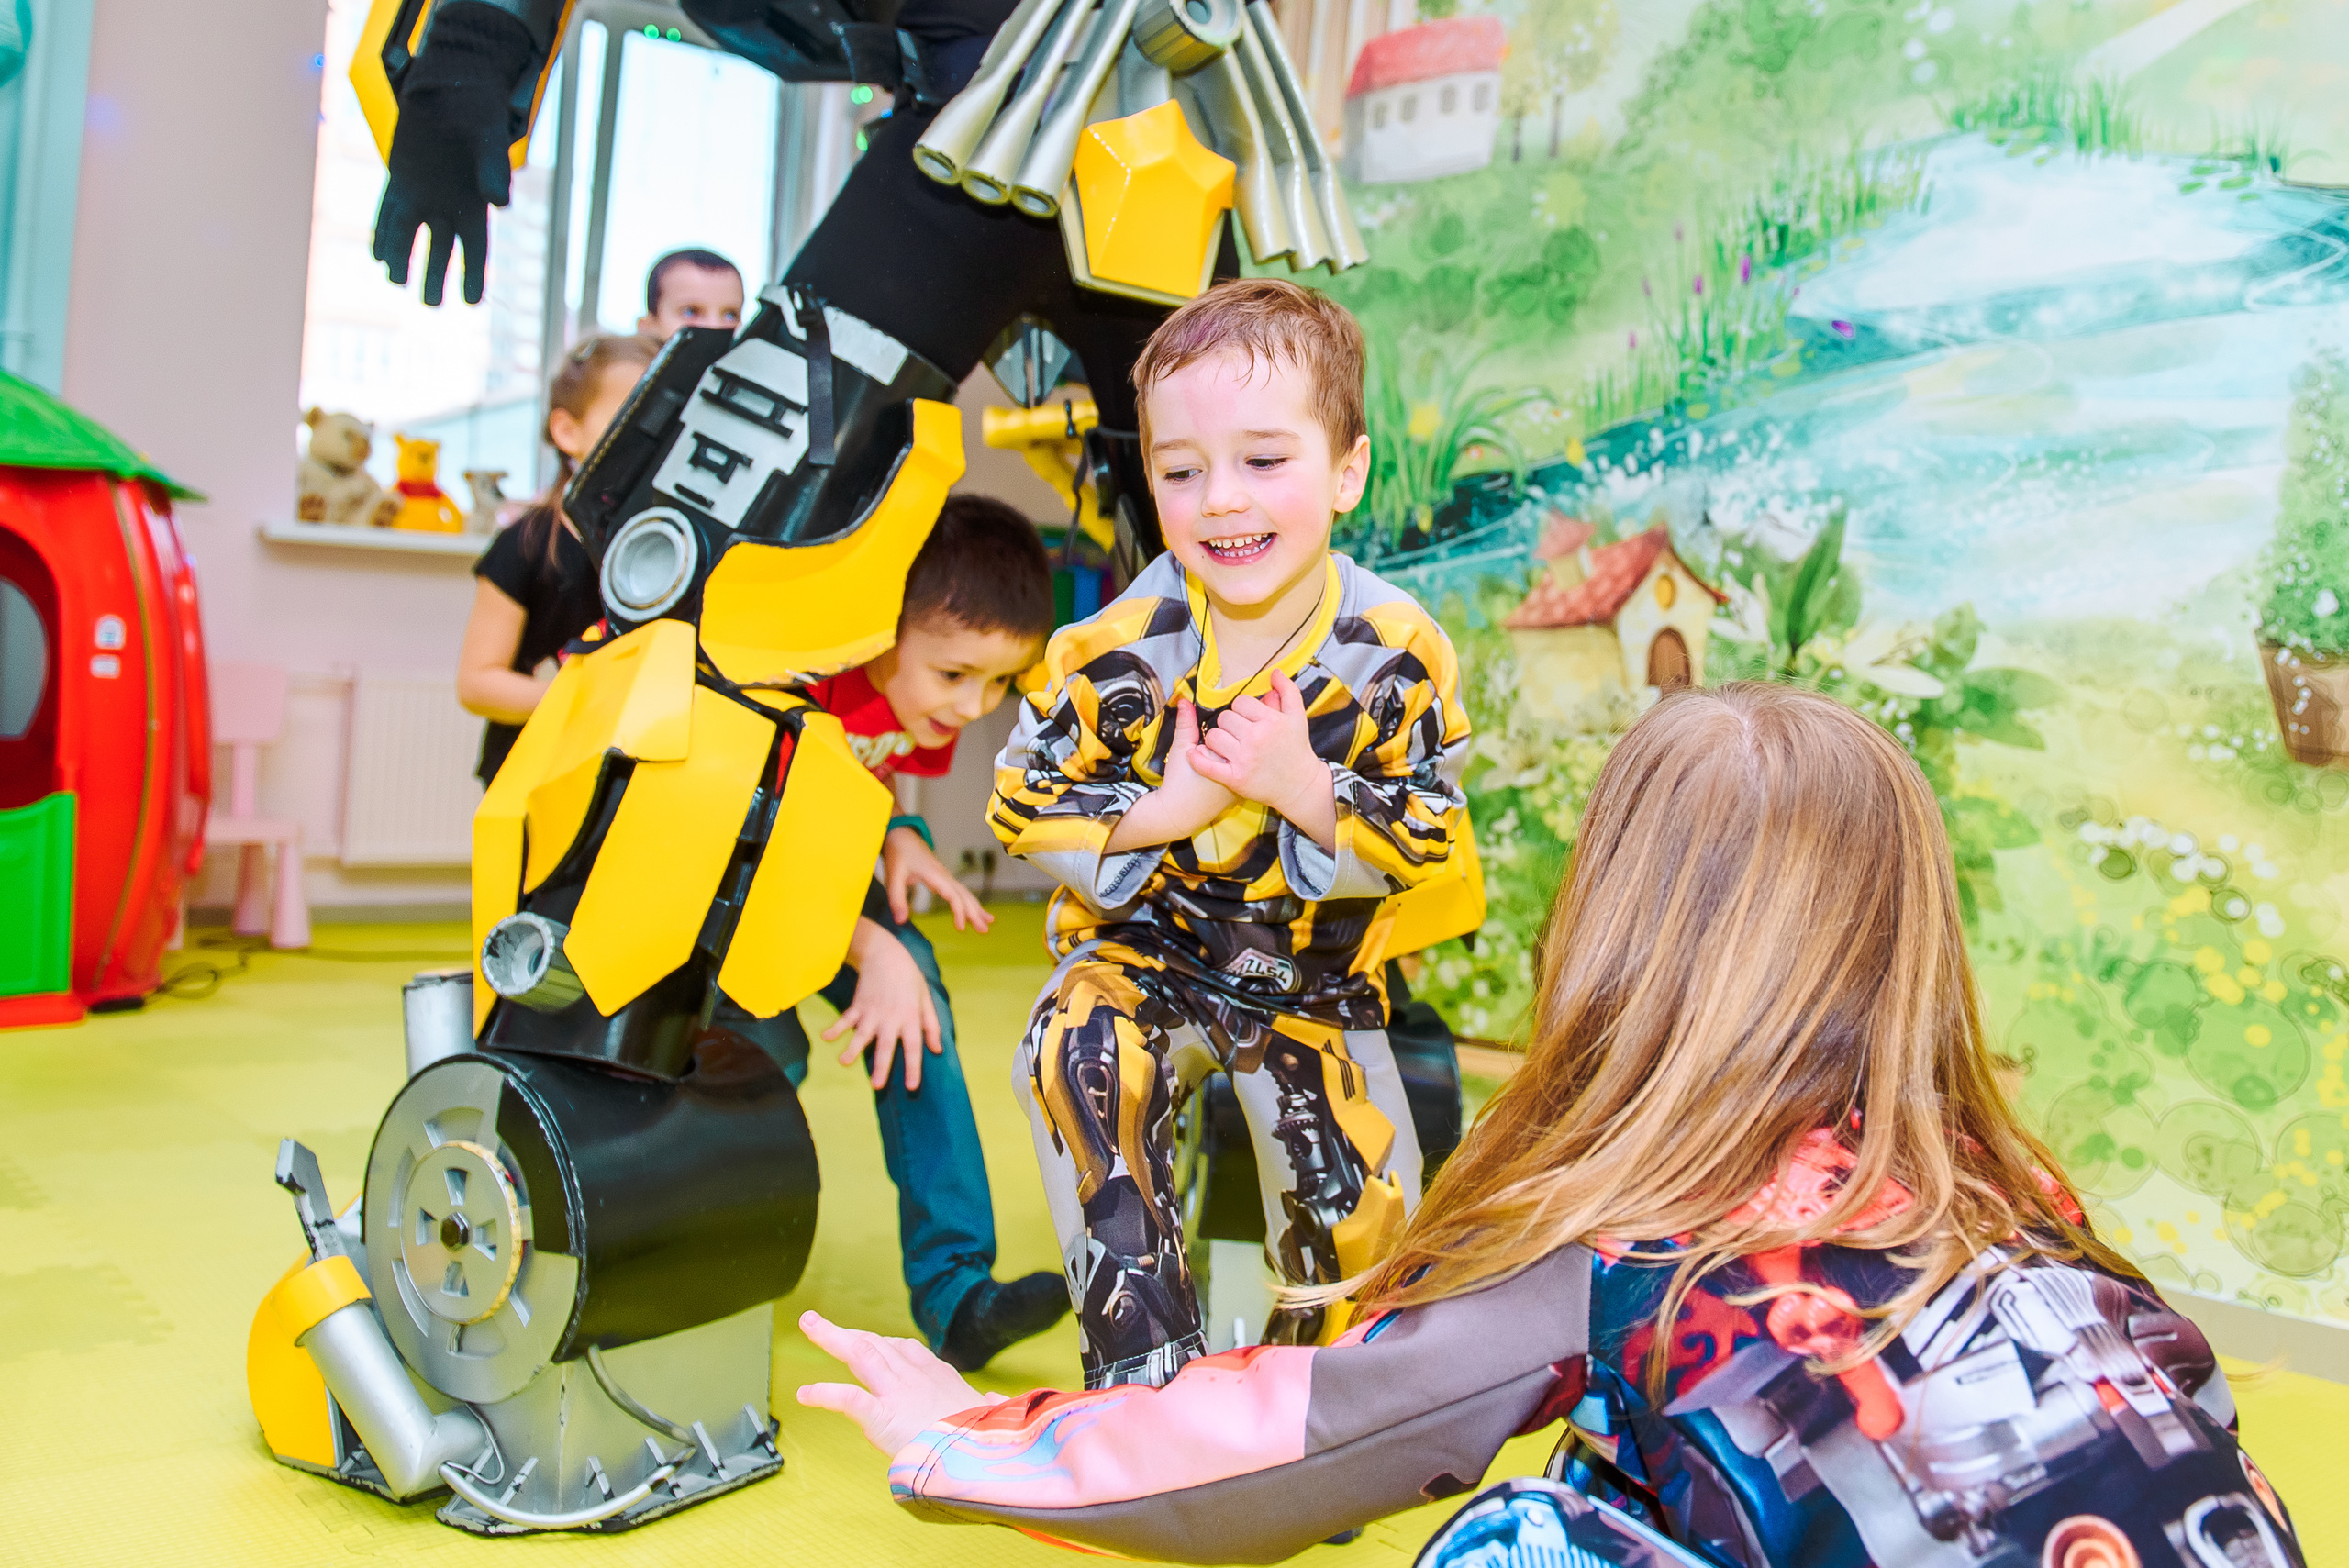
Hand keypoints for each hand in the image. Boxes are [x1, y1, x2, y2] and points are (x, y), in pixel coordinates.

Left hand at [373, 2, 530, 305]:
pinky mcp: (400, 177)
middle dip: (434, 278)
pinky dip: (383, 233)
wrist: (452, 85)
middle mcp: (447, 204)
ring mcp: (421, 192)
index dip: (473, 276)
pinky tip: (377, 253)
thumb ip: (495, 172)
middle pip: (440, 251)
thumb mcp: (490, 141)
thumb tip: (502, 204)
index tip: (470, 302)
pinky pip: (388, 212)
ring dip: (402, 258)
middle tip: (430, 304)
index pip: (475, 250)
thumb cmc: (479, 111)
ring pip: (409, 235)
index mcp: (474, 203)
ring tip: (395, 280)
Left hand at [796, 1310, 1002, 1455]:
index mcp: (940, 1376)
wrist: (983, 1457)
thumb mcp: (994, 1414)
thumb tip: (996, 1399)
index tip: (867, 1339)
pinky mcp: (882, 1416)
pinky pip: (847, 1398)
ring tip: (809, 1325)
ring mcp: (897, 1393)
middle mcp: (915, 1376)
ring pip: (860, 1354)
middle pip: (875, 1343)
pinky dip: (824, 1393)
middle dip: (847, 1331)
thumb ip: (990, 1404)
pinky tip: (805, 1394)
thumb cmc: (990, 1438)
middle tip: (818, 1322)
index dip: (882, 1343)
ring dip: (831, 1337)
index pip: (905, 1349)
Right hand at [823, 919, 942, 1090]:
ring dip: (852, 1048)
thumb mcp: (926, 999)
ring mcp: (872, 1012)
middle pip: (886, 1045)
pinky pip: (846, 1018)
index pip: (913, 1046)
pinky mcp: (858, 1005)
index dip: (913, 1067)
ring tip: (844, 1062)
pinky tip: (826, 1037)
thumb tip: (937, 1050)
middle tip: (876, 1085)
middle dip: (881, 1066)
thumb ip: (932, 1025)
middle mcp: (891, 1018)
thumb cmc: (909, 979)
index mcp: (910, 1018)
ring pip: (862, 1034)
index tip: (911, 1087)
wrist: (885, 954)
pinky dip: (835, 1027)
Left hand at [881, 827, 991, 931]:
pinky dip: (969, 902)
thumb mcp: (893, 876)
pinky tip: (974, 910)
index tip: (960, 928)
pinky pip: (960, 891)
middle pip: (965, 896)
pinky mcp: (943, 877)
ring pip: (965, 893)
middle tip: (984, 930)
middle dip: (975, 913)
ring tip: (988, 922)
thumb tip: (901, 921)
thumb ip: (897, 899)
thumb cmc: (898, 853)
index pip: (954, 896)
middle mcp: (944, 875)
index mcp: (935, 875)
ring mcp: (945, 876)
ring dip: (976, 908)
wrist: (901, 834)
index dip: (959, 912)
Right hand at [1158, 697, 1239, 833]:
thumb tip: (1185, 701)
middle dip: (1235, 734)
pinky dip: (1243, 759)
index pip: (1236, 726)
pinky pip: (1248, 763)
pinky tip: (1231, 764)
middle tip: (1218, 747)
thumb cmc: (1179, 782)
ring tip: (1222, 756)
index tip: (1212, 735)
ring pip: (1248, 750)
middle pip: (1245, 736)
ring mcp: (1245, 777)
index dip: (1224, 727)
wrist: (1182, 814)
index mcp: (1228, 754)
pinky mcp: (1244, 786)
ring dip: (1241, 746)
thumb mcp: (1181, 750)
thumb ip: (1186, 725)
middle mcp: (1241, 766)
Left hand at [1189, 669, 1334, 845]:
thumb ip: (1288, 691)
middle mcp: (1256, 739)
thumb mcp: (1298, 717)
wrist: (1301, 787)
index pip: (1240, 702)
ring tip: (1226, 745)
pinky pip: (1207, 765)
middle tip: (1238, 733)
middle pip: (1224, 718)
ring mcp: (1244, 760)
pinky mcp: (1235, 779)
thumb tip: (1274, 672)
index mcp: (1271, 721)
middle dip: (1229, 724)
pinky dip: (1197, 759)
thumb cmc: (1297, 750)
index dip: (1241, 708)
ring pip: (1213, 737)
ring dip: (1216, 739)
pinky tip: (1194, 753)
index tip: (1247, 718)